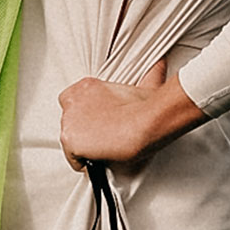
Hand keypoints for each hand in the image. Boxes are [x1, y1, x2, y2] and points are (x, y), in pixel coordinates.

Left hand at [57, 60, 207, 170]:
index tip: (98, 123)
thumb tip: (160, 65)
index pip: (72, 101)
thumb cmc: (146, 107)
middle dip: (84, 131)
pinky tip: (99, 161)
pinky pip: (73, 159)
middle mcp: (73, 102)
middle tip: (103, 138)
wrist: (146, 122)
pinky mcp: (71, 140)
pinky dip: (84, 164)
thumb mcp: (144, 84)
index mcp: (86, 87)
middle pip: (69, 122)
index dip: (86, 116)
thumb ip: (148, 74)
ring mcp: (69, 121)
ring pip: (70, 140)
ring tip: (103, 151)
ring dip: (84, 147)